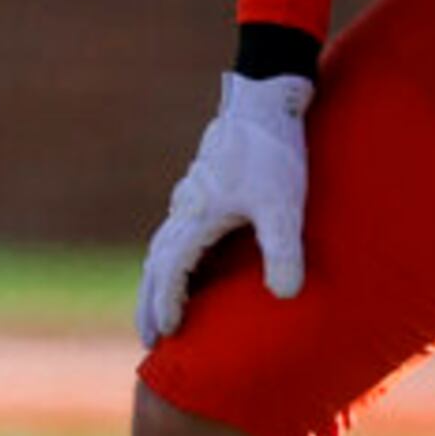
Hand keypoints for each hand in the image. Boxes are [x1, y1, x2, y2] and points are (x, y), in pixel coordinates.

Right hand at [136, 72, 313, 346]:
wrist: (265, 97)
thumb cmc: (273, 150)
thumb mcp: (283, 204)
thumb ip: (283, 250)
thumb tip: (285, 294)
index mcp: (196, 218)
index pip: (170, 272)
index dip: (166, 305)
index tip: (166, 335)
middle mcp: (185, 208)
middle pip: (156, 264)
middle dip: (150, 302)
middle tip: (149, 338)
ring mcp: (191, 195)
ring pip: (163, 246)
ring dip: (158, 280)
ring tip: (163, 308)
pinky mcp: (204, 185)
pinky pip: (178, 231)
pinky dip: (173, 258)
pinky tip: (190, 265)